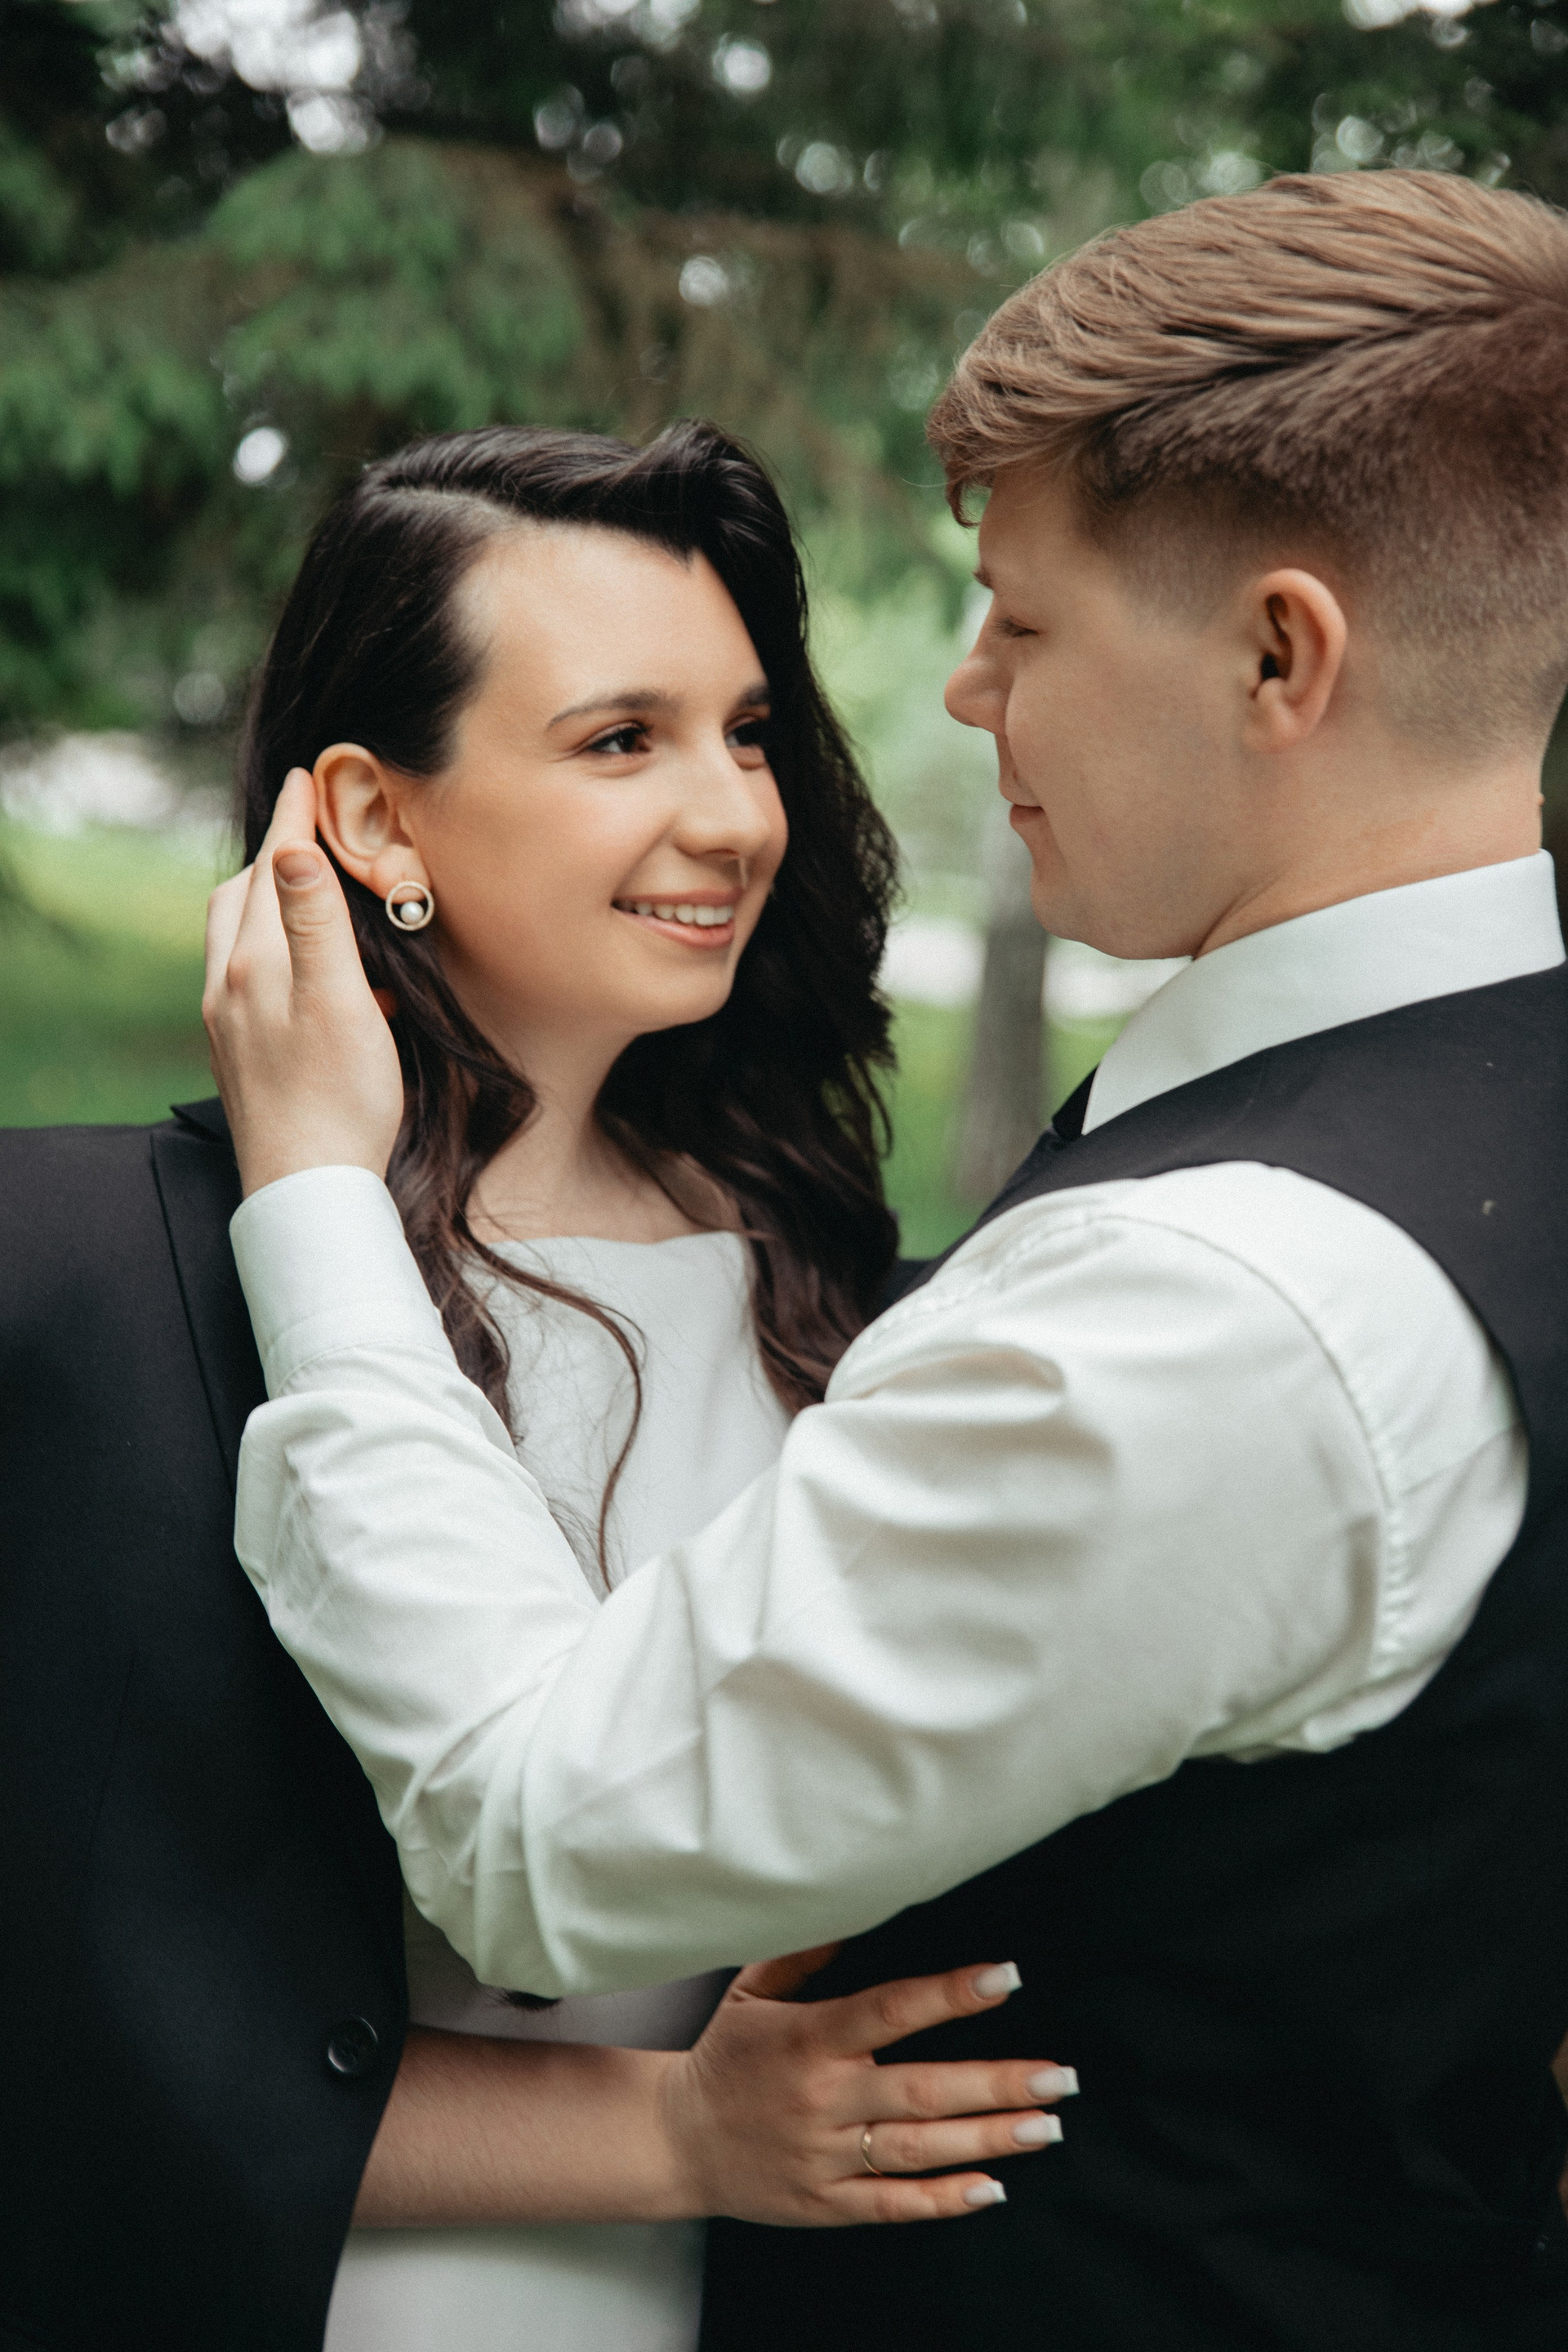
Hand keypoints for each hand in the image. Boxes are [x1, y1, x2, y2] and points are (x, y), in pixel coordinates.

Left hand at [203, 768, 405, 1195]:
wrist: (307, 1190)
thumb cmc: (338, 1101)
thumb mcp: (338, 1001)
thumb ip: (315, 923)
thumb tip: (292, 847)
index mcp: (254, 964)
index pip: (272, 870)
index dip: (293, 822)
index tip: (307, 780)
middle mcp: (229, 987)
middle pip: (241, 898)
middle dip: (273, 856)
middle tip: (305, 826)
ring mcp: (229, 1024)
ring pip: (238, 940)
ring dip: (267, 904)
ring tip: (304, 891)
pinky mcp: (239, 1055)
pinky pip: (247, 980)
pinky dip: (274, 952)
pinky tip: (313, 978)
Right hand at [660, 1949, 1075, 2225]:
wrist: (674, 2141)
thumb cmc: (725, 2056)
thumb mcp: (751, 1990)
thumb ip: (806, 1952)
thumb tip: (860, 1905)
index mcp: (808, 2038)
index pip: (890, 2009)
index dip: (950, 1993)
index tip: (1006, 1977)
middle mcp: (821, 2098)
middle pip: (921, 2090)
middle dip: (996, 2082)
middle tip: (1058, 2076)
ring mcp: (824, 2156)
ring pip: (917, 2150)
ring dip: (987, 2139)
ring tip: (1045, 2126)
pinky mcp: (825, 2204)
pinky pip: (892, 2204)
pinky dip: (943, 2200)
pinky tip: (990, 2188)